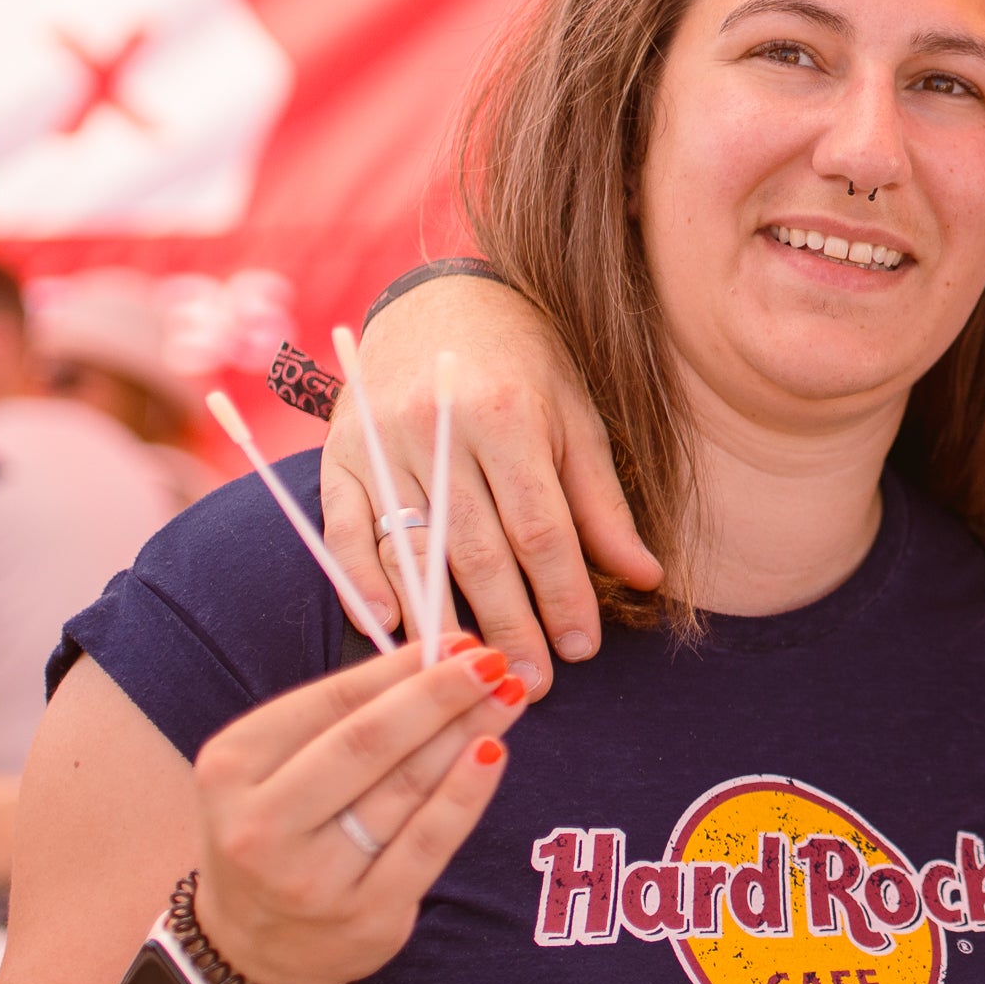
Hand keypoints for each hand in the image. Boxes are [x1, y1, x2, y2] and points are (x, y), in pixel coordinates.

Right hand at [188, 641, 528, 983]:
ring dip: (466, 730)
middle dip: (439, 693)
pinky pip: (429, 843)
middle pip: (368, 743)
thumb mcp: (271, 768)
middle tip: (492, 658)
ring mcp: (313, 879)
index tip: (456, 640)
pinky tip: (494, 750)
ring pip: (405, 789)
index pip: (330, 702)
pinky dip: (466, 792)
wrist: (254, 949)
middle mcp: (262, 825)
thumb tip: (435, 655)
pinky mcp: (367, 917)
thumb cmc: (276, 833)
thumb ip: (340, 715)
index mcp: (230, 768)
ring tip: (507, 694)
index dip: (400, 667)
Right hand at [321, 277, 659, 692]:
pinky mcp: (337, 454)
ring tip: (466, 672)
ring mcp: (379, 442)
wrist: (440, 300)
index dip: (563, 594)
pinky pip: (343, 530)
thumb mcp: (575, 417)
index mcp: (506, 415)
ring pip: (411, 548)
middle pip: (477, 550)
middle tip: (532, 683)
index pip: (540, 529)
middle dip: (509, 625)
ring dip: (439, 619)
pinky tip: (386, 628)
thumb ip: (601, 502)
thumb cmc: (524, 362)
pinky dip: (360, 584)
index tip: (582, 648)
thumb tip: (647, 577)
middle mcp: (436, 429)